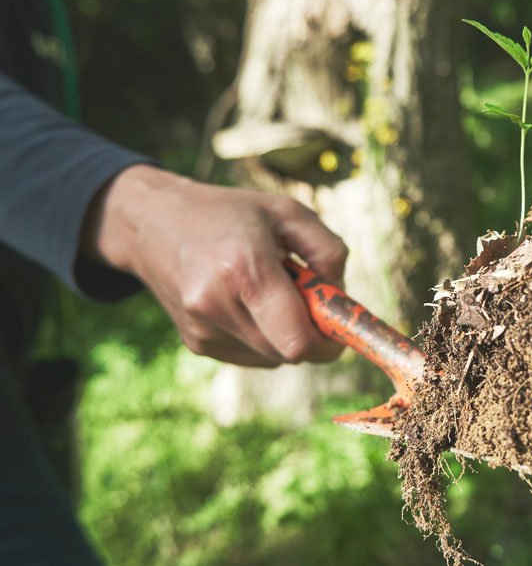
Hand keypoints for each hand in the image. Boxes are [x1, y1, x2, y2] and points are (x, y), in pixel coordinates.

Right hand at [82, 165, 347, 366]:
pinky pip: (251, 355)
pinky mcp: (195, 343)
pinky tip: (247, 301)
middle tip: (306, 295)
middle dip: (310, 332)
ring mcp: (202, 329)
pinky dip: (263, 335)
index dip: (328, 343)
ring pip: (272, 357)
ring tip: (267, 289)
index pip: (297, 341)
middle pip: (289, 353)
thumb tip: (340, 298)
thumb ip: (328, 251)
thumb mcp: (288, 213)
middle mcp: (217, 305)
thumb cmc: (229, 213)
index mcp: (244, 269)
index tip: (340, 326)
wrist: (153, 222)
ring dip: (285, 333)